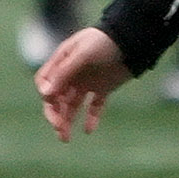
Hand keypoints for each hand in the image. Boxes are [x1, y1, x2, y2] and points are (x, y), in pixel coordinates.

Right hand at [34, 27, 130, 141]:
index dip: (46, 94)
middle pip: (56, 98)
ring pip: (72, 106)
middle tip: (59, 128)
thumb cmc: (105, 41)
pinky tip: (89, 130)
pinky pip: (94, 106)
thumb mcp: (83, 54)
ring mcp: (87, 82)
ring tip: (65, 138)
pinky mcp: (103, 88)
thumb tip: (45, 93)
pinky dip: (91, 118)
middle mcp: (72, 74)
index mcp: (62, 62)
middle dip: (54, 114)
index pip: (45, 82)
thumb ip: (65, 72)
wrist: (133, 39)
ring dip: (67, 120)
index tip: (52, 102)